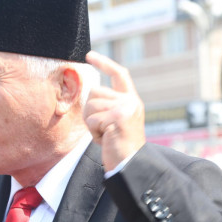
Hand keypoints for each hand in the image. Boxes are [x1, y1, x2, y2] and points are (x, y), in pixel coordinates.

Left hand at [83, 51, 145, 171]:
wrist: (131, 166)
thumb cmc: (119, 147)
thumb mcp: (116, 121)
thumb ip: (108, 105)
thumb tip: (92, 90)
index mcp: (131, 100)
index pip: (119, 74)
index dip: (104, 63)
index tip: (90, 55)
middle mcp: (131, 101)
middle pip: (95, 92)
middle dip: (91, 112)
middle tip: (103, 130)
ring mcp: (125, 108)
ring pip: (91, 106)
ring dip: (91, 124)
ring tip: (106, 135)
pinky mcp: (118, 118)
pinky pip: (92, 120)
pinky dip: (94, 133)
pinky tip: (106, 140)